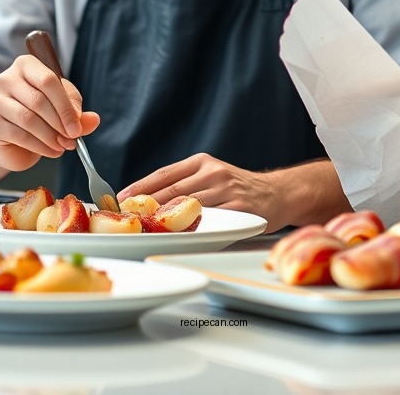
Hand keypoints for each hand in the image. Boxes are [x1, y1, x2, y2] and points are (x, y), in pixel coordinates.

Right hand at [0, 53, 99, 172]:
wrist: (10, 138)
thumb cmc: (39, 115)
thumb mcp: (61, 107)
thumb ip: (77, 113)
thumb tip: (94, 120)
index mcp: (26, 65)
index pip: (48, 80)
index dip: (65, 105)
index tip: (77, 126)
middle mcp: (7, 79)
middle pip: (38, 100)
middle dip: (60, 123)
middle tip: (72, 138)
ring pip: (28, 119)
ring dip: (51, 136)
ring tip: (63, 146)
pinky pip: (20, 135)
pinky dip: (41, 146)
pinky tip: (52, 151)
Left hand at [120, 154, 348, 233]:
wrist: (280, 193)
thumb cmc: (241, 188)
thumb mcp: (213, 174)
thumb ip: (187, 183)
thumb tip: (147, 199)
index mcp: (203, 162)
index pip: (164, 174)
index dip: (140, 187)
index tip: (119, 198)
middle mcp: (213, 173)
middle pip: (170, 192)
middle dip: (144, 206)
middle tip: (124, 217)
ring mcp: (226, 191)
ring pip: (186, 208)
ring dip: (162, 220)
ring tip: (141, 229)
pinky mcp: (238, 211)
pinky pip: (208, 222)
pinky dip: (189, 231)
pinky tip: (175, 237)